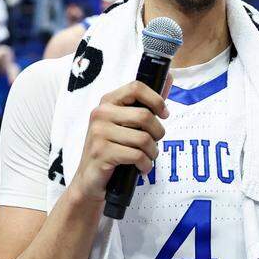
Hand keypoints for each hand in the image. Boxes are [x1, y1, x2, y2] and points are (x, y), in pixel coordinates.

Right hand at [68, 79, 170, 203]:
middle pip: (144, 115)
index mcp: (107, 102)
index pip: (136, 87)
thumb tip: (168, 78)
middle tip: (154, 143)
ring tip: (147, 158)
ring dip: (152, 153)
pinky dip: (145, 165)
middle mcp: (100, 114)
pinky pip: (136, 155)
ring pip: (143, 138)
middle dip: (158, 133)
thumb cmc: (112, 150)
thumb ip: (146, 104)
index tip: (164, 114)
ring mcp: (99, 133)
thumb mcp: (126, 125)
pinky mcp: (101, 152)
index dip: (156, 99)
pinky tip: (141, 168)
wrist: (89, 181)